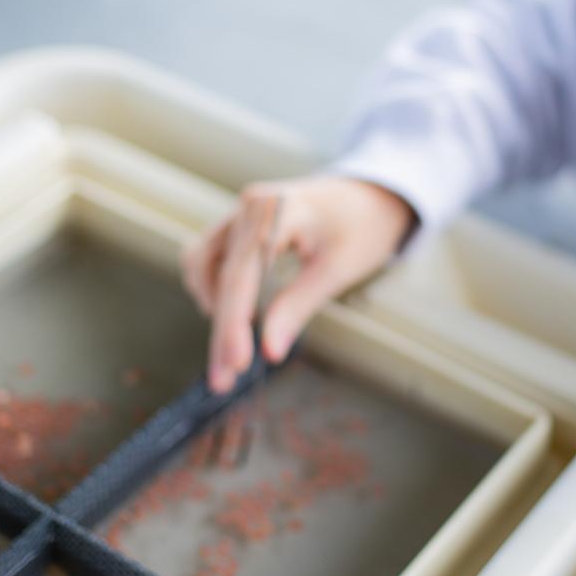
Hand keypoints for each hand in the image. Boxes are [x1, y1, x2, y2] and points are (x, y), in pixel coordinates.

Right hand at [180, 176, 416, 393]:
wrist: (374, 194)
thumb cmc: (364, 226)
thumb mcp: (338, 268)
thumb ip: (299, 306)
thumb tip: (269, 352)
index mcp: (276, 210)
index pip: (241, 275)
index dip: (234, 324)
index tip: (236, 365)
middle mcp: (249, 206)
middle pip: (220, 277)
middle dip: (221, 331)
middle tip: (222, 380)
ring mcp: (240, 212)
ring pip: (202, 265)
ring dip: (212, 308)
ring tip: (232, 347)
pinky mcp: (238, 223)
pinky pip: (208, 256)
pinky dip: (213, 287)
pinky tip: (232, 314)